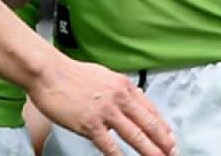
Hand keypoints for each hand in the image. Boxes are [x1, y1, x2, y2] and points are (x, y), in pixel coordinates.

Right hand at [28, 56, 176, 155]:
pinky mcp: (91, 124)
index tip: (170, 138)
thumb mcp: (104, 75)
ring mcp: (106, 112)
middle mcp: (119, 98)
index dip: (163, 126)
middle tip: (172, 153)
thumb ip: (119, 90)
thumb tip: (133, 100)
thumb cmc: (71, 74)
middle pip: (148, 124)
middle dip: (163, 142)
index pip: (150, 109)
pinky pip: (110, 146)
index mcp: (123, 85)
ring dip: (150, 151)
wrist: (49, 73)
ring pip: (135, 136)